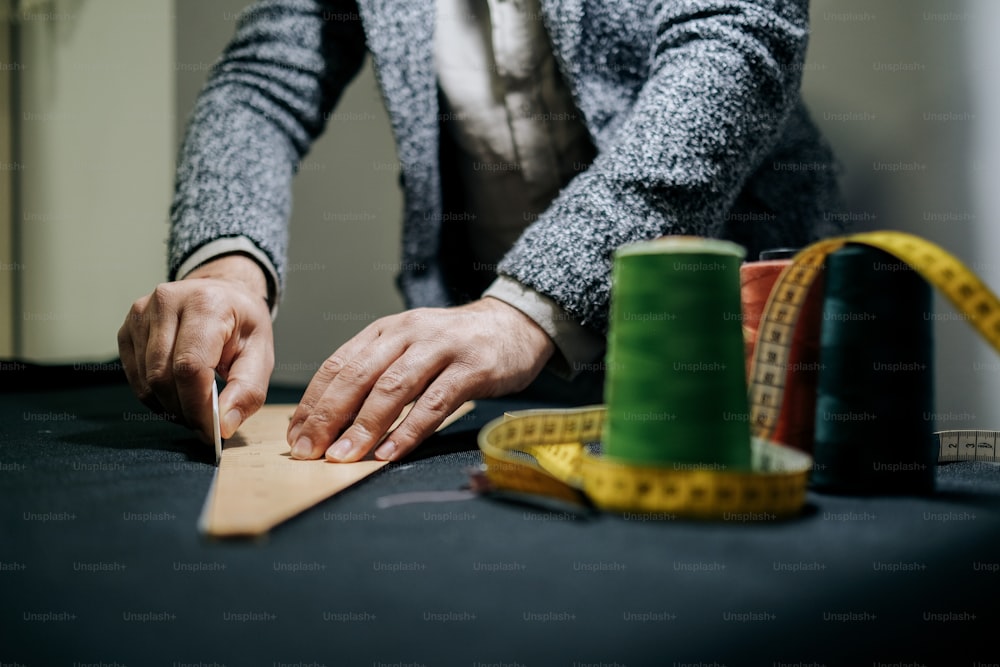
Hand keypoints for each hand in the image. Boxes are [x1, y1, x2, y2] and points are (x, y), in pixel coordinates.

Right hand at [117, 254, 274, 442]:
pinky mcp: (127, 328)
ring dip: (170, 406)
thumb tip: (223, 426)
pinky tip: (177, 394)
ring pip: (146, 381)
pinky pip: (135, 377)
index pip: (190, 367)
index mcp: (205, 303)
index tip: (212, 432)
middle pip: (163, 376)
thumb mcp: (261, 354)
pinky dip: (155, 396)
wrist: (222, 293)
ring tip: (194, 408)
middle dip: (184, 411)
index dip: (198, 407)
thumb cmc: (243, 325)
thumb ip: (248, 390)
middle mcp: (167, 302)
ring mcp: (141, 313)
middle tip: (204, 424)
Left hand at [286, 297, 554, 461]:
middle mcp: (409, 332)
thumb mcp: (410, 347)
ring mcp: (442, 348)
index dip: (313, 401)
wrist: (514, 325)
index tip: (295, 435)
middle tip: (309, 451)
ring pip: (393, 389)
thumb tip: (331, 420)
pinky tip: (391, 453)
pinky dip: (409, 430)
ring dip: (364, 427)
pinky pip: (434, 403)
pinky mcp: (473, 368)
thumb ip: (377, 373)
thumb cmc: (455, 346)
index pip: (338, 364)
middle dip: (328, 416)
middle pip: (358, 376)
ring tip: (343, 457)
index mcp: (386, 330)